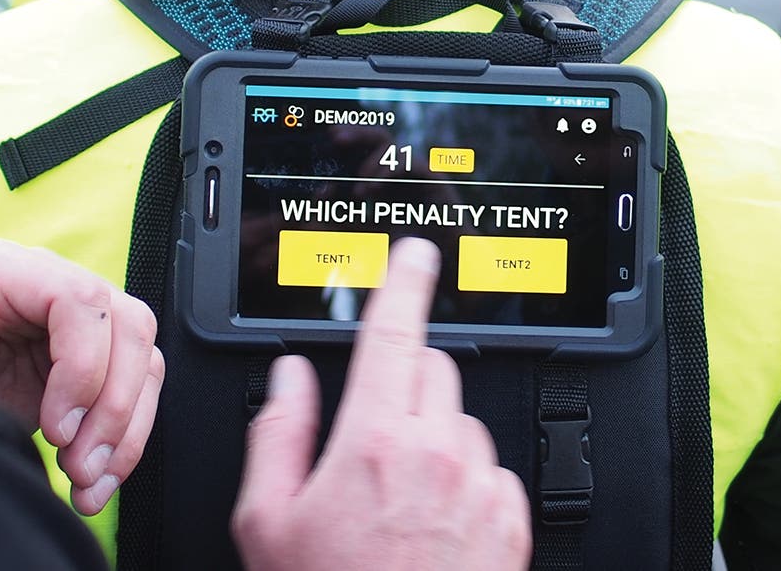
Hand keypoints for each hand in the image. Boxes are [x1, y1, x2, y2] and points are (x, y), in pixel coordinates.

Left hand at [0, 227, 161, 514]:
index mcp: (10, 272)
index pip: (82, 300)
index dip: (83, 367)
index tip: (56, 428)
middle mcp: (53, 288)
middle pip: (128, 326)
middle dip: (114, 405)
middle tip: (78, 464)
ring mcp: (79, 327)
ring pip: (142, 361)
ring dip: (124, 430)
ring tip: (86, 481)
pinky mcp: (92, 366)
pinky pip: (135, 392)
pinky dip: (125, 442)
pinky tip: (94, 481)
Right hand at [233, 239, 529, 570]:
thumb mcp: (267, 524)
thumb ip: (278, 435)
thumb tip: (290, 379)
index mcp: (374, 441)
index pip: (395, 331)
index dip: (406, 280)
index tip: (416, 253)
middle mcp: (437, 453)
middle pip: (431, 369)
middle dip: (402, 383)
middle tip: (371, 437)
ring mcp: (481, 487)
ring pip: (464, 421)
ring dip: (435, 438)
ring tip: (397, 502)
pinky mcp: (512, 521)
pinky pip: (493, 472)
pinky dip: (467, 484)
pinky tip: (433, 527)